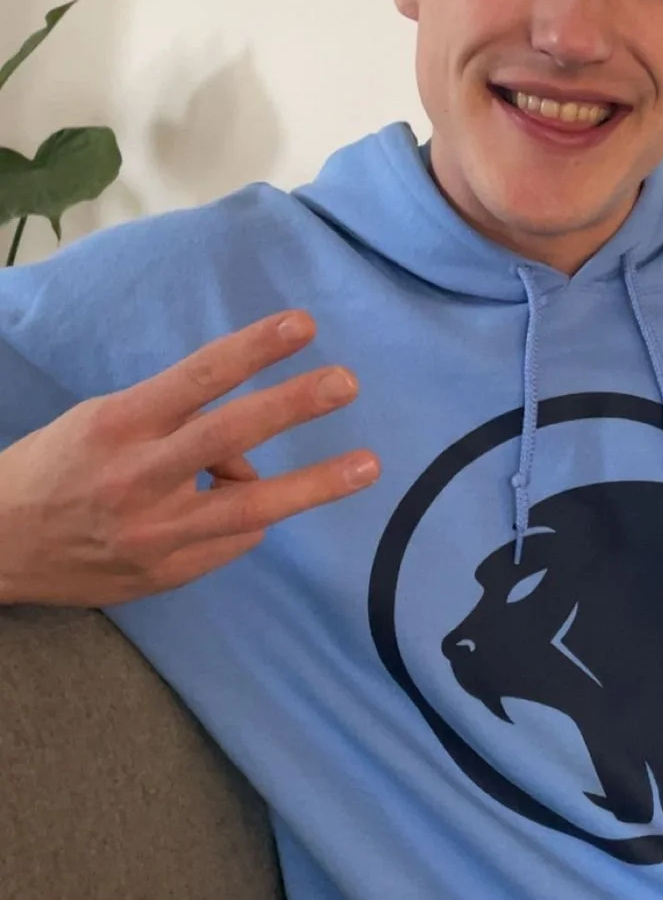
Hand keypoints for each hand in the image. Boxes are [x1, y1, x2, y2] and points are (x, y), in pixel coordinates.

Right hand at [0, 311, 379, 606]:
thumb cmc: (58, 468)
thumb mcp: (102, 422)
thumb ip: (173, 423)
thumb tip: (243, 448)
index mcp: (118, 424)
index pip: (196, 377)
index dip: (252, 350)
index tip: (302, 325)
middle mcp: (137, 477)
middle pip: (227, 436)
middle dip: (292, 407)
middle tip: (345, 382)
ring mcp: (154, 532)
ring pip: (249, 507)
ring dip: (313, 485)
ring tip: (367, 465)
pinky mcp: (166, 574)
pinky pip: (232, 540)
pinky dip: (244, 518)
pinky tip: (223, 509)